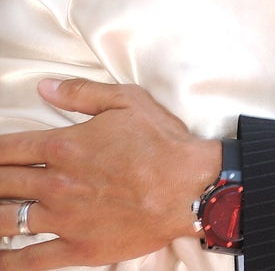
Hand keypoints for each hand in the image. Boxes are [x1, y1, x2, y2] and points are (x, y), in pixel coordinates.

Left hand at [0, 79, 220, 269]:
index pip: (10, 147)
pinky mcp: (78, 248)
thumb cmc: (161, 141)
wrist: (188, 187)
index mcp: (64, 144)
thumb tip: (45, 87)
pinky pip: (31, 259)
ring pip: (8, 219)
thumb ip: (81, 92)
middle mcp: (56, 182)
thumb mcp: (126, 100)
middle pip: (3, 182)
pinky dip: (8, 260)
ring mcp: (64, 218)